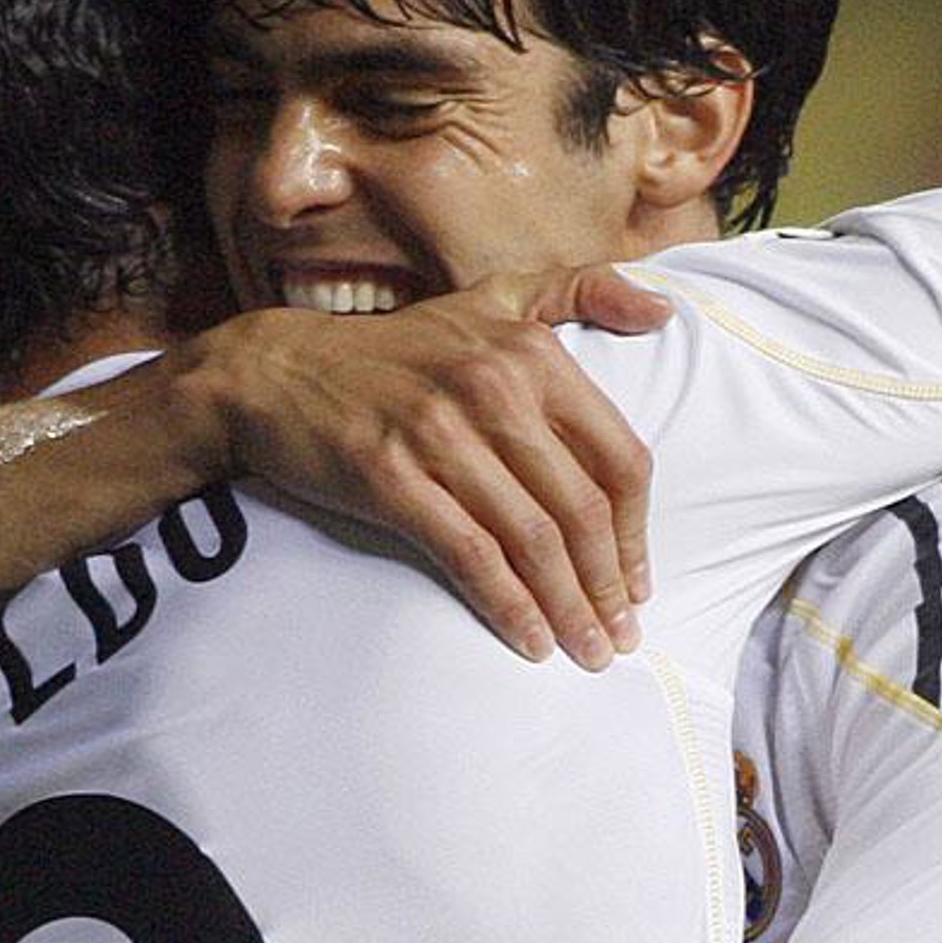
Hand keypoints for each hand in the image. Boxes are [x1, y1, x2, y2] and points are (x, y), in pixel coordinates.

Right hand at [196, 264, 663, 669]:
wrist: (278, 371)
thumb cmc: (399, 350)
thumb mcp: (493, 298)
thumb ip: (581, 291)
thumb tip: (663, 310)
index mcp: (532, 353)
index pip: (618, 457)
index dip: (637, 534)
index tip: (638, 583)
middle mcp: (492, 388)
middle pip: (581, 509)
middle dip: (609, 587)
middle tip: (621, 637)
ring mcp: (439, 434)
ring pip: (532, 539)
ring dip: (568, 608)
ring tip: (588, 651)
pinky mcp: (391, 477)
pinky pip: (470, 555)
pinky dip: (509, 605)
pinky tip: (530, 641)